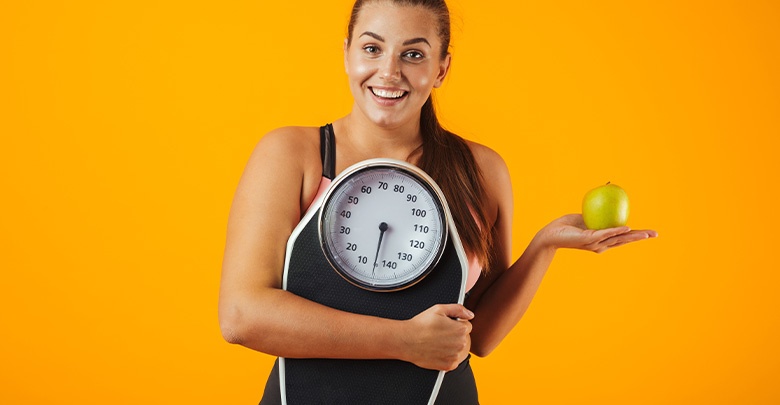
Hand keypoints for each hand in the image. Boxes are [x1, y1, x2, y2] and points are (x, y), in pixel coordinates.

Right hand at [400, 304, 473, 370]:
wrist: (407, 341)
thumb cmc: (421, 325)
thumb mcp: (439, 309)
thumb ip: (458, 309)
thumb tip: (470, 315)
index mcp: (461, 329)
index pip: (467, 326)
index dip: (456, 324)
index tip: (445, 325)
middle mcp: (461, 344)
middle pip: (464, 338)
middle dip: (455, 335)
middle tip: (439, 333)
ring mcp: (455, 356)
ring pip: (459, 349)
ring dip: (452, 346)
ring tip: (437, 342)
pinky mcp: (449, 366)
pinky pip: (453, 360)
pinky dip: (447, 357)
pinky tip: (437, 351)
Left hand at [539, 214, 656, 253]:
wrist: (552, 234)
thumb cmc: (568, 225)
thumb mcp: (586, 214)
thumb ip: (598, 208)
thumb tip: (607, 187)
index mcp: (602, 240)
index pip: (622, 237)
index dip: (636, 235)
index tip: (650, 233)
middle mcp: (601, 244)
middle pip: (624, 240)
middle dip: (640, 237)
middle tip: (654, 234)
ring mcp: (596, 243)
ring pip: (618, 238)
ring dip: (633, 236)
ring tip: (645, 234)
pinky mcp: (589, 239)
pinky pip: (605, 233)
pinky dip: (616, 230)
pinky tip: (626, 227)